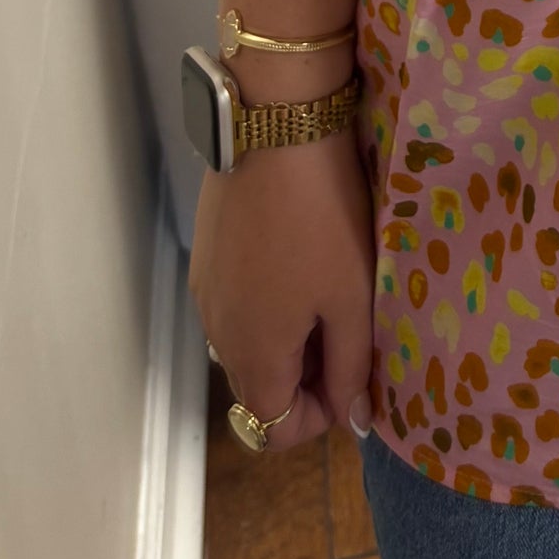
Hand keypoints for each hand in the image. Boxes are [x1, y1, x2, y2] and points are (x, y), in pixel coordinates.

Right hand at [191, 126, 375, 453]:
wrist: (272, 128)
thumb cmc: (322, 216)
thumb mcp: (353, 293)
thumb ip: (352, 364)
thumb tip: (353, 419)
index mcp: (254, 354)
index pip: (272, 429)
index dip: (317, 418)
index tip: (352, 379)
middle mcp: (217, 334)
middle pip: (257, 389)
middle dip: (304, 380)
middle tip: (348, 330)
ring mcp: (205, 293)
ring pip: (245, 346)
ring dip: (285, 341)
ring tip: (328, 291)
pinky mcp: (206, 256)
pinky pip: (234, 307)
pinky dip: (265, 305)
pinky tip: (298, 260)